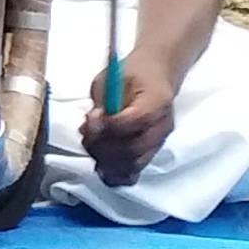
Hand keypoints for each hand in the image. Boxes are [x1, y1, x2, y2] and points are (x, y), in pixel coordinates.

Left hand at [79, 64, 177, 190]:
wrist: (155, 75)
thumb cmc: (132, 74)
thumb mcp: (112, 77)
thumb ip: (102, 101)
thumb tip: (92, 124)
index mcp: (157, 101)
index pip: (135, 122)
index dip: (108, 127)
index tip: (89, 120)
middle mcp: (162, 126)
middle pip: (134, 148)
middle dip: (103, 146)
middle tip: (86, 136)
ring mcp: (159, 141)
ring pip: (134, 163)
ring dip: (107, 161)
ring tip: (91, 148)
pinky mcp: (151, 150)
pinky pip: (137, 170)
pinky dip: (118, 174)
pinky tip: (103, 170)